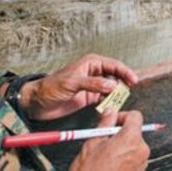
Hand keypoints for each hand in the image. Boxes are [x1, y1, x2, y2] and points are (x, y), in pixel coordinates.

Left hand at [20, 54, 138, 120]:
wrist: (37, 103)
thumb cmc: (50, 87)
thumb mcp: (72, 83)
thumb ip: (93, 83)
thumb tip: (113, 85)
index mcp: (91, 63)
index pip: (114, 65)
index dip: (126, 72)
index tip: (134, 81)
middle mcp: (95, 73)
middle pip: (116, 76)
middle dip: (123, 84)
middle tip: (127, 93)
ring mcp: (94, 85)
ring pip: (112, 88)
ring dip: (116, 95)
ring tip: (117, 102)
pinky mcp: (91, 98)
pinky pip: (106, 99)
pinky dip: (109, 103)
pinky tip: (109, 107)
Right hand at [69, 111, 149, 170]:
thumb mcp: (92, 143)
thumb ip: (104, 124)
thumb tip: (110, 112)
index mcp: (131, 139)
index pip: (136, 116)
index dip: (122, 116)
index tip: (113, 121)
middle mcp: (141, 150)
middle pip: (135, 132)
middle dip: (121, 133)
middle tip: (104, 140)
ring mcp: (142, 163)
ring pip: (134, 147)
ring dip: (122, 147)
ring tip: (105, 156)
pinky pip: (133, 159)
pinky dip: (124, 158)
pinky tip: (110, 164)